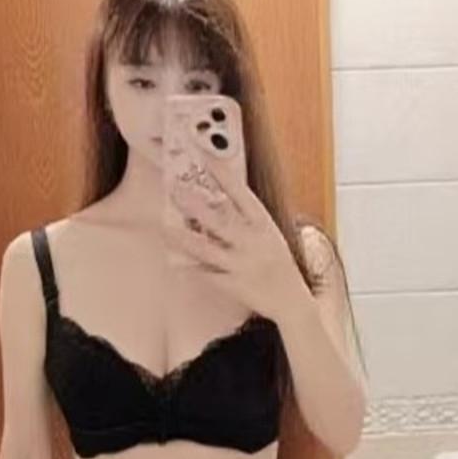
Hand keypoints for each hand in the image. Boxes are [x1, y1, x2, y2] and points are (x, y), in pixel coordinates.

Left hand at [164, 158, 306, 319]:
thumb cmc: (279, 264)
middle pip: (219, 220)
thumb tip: (220, 200)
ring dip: (184, 239)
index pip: (242, 194)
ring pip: (206, 250)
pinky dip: (190, 268)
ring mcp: (241, 264)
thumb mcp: (270, 236)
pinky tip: (174, 261)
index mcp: (264, 226)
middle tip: (175, 190)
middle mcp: (252, 243)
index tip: (205, 157)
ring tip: (166, 229)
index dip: (224, 175)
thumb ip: (247, 220)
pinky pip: (206, 274)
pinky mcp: (232, 285)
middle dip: (195, 205)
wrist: (291, 301)